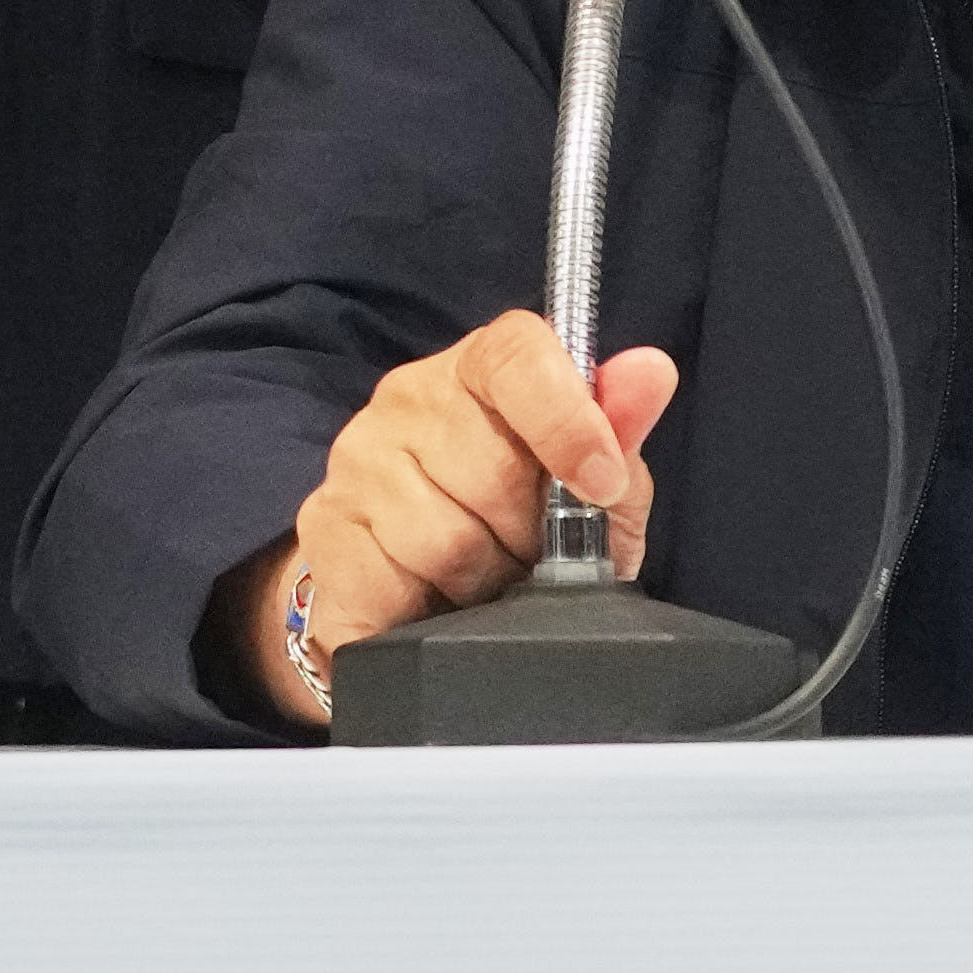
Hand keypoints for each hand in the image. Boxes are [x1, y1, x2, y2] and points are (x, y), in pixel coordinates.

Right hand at [238, 313, 684, 718]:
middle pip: (491, 471)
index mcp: (482, 366)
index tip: (603, 484)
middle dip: (529, 536)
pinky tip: (432, 605)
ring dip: (480, 585)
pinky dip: (421, 616)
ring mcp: (356, 461)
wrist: (420, 585)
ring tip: (483, 581)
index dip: (567, 421)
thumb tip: (651, 370)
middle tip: (529, 554)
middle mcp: (408, 397)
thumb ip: (621, 429)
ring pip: (441, 542)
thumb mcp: (592, 483)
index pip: (518, 357)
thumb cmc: (518, 521)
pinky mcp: (321, 531)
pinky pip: (383, 590)